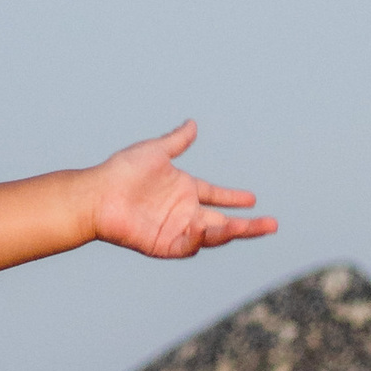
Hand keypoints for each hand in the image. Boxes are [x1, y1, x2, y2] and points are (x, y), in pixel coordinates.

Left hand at [88, 123, 276, 260]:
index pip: (216, 195)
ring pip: (210, 235)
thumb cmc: (121, 171)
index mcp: (184, 190)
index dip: (234, 197)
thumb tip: (192, 124)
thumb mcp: (154, 151)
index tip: (253, 199)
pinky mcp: (163, 245)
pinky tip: (209, 229)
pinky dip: (200, 240)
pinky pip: (188, 246)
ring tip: (245, 227)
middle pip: (222, 221)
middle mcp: (183, 211)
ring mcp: (174, 230)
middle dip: (248, 225)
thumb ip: (176, 141)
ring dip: (229, 232)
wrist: (97, 193)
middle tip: (272, 225)